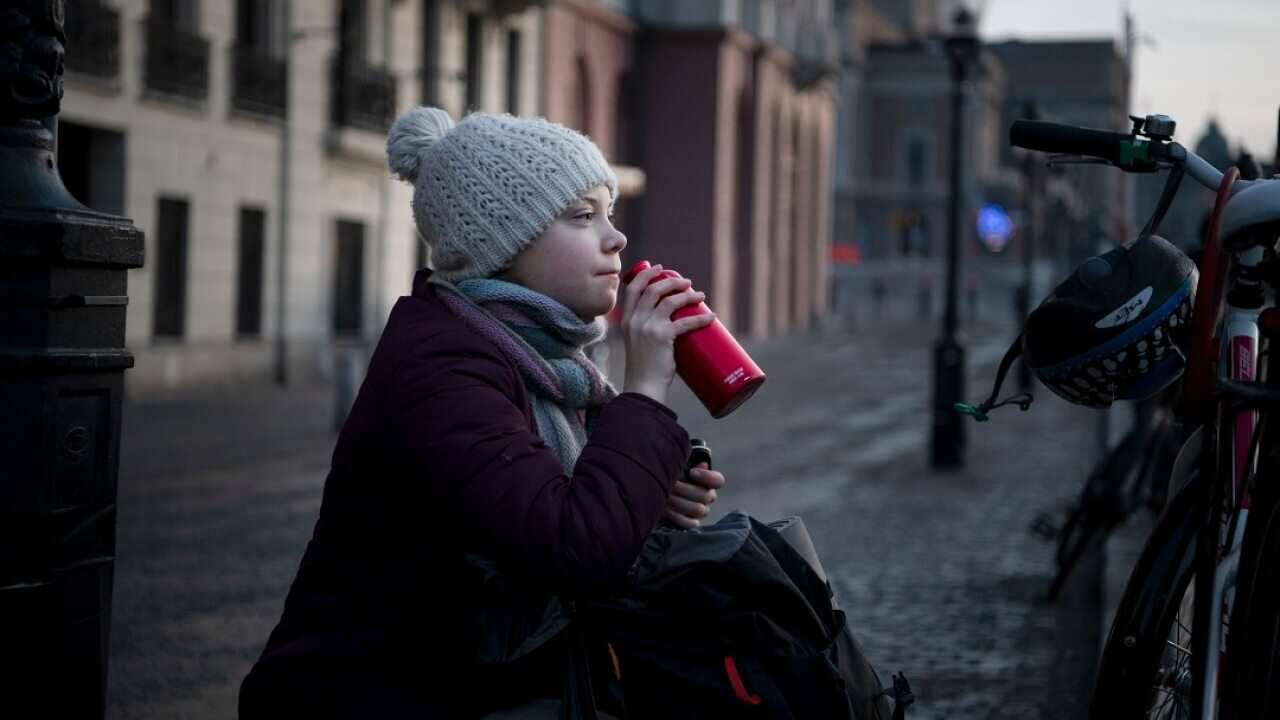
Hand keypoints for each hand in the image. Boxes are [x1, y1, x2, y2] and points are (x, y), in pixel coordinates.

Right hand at [621, 264, 715, 404]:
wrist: (643, 387)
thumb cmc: (644, 369)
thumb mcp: (638, 344)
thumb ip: (648, 331)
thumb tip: (674, 324)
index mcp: (627, 320)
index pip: (632, 289)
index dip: (646, 274)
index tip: (659, 268)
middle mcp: (635, 320)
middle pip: (653, 289)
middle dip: (671, 281)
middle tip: (686, 282)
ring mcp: (648, 327)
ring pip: (670, 301)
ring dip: (688, 295)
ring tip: (700, 295)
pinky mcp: (662, 337)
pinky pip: (685, 322)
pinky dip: (701, 319)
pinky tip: (711, 317)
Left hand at [662, 463, 725, 528]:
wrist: (652, 490)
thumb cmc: (667, 474)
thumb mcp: (676, 466)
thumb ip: (688, 464)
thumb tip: (702, 464)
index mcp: (707, 481)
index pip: (718, 481)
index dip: (707, 477)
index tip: (691, 472)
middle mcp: (707, 497)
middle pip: (706, 496)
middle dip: (685, 489)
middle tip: (671, 484)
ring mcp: (700, 511)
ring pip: (698, 509)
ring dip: (679, 502)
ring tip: (665, 495)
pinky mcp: (690, 523)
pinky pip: (690, 523)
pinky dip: (676, 516)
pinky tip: (665, 508)